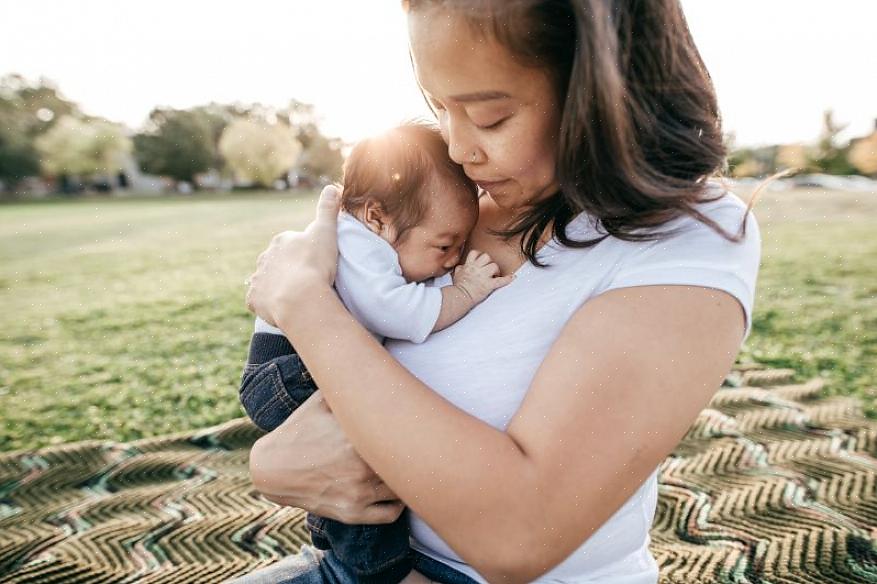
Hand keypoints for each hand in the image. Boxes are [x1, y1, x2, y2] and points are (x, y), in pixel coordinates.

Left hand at [245, 185, 340, 326]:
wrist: (300, 297)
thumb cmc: (315, 264)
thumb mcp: (326, 232)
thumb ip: (328, 210)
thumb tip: (332, 187)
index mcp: (281, 241)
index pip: (290, 244)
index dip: (302, 254)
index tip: (314, 264)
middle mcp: (265, 258)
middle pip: (275, 262)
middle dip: (286, 269)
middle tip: (305, 282)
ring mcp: (257, 279)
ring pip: (266, 281)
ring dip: (275, 286)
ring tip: (293, 297)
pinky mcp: (253, 299)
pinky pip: (258, 301)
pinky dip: (266, 304)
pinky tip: (279, 309)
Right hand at [248, 390, 404, 524]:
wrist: (273, 468)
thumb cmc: (299, 430)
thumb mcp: (321, 401)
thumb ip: (346, 385)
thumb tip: (366, 361)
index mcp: (359, 437)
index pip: (403, 434)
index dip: (415, 429)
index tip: (418, 424)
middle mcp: (362, 467)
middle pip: (408, 464)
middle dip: (415, 455)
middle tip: (418, 447)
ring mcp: (359, 492)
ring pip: (403, 489)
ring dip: (406, 479)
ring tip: (406, 468)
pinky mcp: (353, 513)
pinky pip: (391, 513)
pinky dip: (399, 504)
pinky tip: (395, 491)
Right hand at [451, 250, 514, 304]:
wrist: (460, 296)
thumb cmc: (458, 287)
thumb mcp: (456, 275)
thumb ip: (460, 269)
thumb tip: (461, 267)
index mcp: (469, 265)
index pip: (475, 253)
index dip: (479, 255)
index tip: (481, 259)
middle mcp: (477, 268)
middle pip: (486, 257)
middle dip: (489, 261)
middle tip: (489, 268)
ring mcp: (484, 276)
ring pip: (494, 266)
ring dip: (496, 270)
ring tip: (495, 275)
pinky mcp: (489, 285)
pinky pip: (501, 281)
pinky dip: (507, 279)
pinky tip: (512, 277)